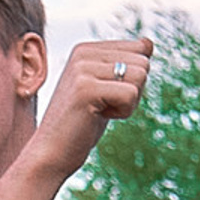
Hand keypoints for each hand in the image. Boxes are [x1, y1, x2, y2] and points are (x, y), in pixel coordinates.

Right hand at [29, 33, 152, 183]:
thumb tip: (149, 44)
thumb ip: (124, 66)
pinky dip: (123, 112)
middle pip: (143, 62)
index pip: (140, 49)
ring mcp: (83, 69)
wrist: (50, 156)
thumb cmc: (79, 126)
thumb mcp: (104, 90)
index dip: (133, 79)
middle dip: (133, 91)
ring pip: (140, 75)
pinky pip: (131, 95)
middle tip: (104, 107)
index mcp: (86, 49)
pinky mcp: (86, 88)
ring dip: (128, 103)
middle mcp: (83, 53)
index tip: (106, 96)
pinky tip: (98, 118)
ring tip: (100, 112)